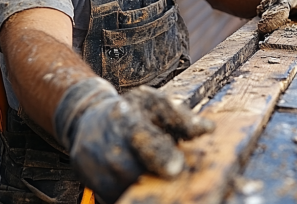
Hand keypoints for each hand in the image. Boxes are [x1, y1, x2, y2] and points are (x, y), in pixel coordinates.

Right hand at [54, 78, 213, 202]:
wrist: (89, 118)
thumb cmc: (129, 111)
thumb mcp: (154, 103)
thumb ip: (181, 118)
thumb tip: (208, 129)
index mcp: (126, 119)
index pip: (143, 139)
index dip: (161, 155)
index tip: (177, 169)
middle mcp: (108, 145)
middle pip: (136, 172)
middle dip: (158, 174)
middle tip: (175, 172)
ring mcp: (97, 168)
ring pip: (128, 188)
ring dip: (147, 184)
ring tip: (155, 170)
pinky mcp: (93, 186)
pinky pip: (118, 196)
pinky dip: (135, 192)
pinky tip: (142, 178)